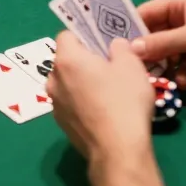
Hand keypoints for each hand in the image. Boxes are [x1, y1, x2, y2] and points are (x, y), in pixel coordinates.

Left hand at [47, 32, 153, 158]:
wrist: (117, 149)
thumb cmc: (124, 101)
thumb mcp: (131, 66)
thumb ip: (120, 48)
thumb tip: (113, 46)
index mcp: (66, 59)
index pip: (66, 35)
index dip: (84, 36)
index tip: (101, 44)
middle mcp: (53, 79)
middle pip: (65, 60)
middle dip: (83, 60)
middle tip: (109, 66)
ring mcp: (55, 103)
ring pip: (67, 83)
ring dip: (82, 82)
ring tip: (107, 91)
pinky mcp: (61, 123)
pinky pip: (70, 103)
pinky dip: (82, 102)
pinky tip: (102, 111)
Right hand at [132, 0, 185, 88]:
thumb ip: (161, 43)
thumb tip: (129, 49)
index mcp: (179, 3)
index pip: (144, 13)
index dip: (128, 30)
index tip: (112, 49)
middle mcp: (182, 18)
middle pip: (153, 36)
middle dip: (146, 54)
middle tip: (134, 72)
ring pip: (166, 53)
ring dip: (165, 67)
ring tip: (165, 81)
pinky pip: (182, 65)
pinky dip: (181, 74)